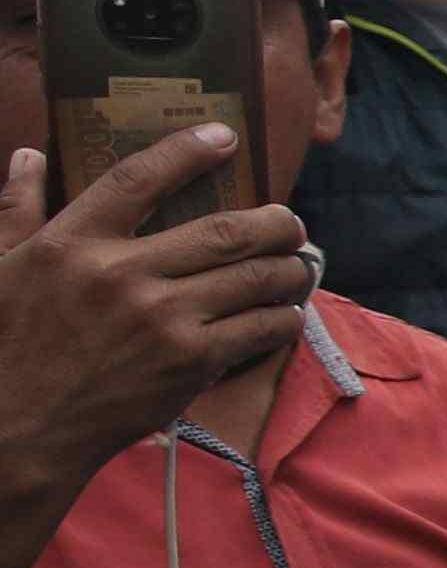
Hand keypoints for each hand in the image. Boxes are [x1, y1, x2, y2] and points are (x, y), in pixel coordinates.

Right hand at [0, 130, 315, 483]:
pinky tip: (282, 314)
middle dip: (275, 223)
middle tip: (290, 223)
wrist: (17, 430)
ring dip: (290, 269)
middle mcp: (121, 275)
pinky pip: (259, 329)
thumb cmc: (5, 345)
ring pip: (255, 278)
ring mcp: (161, 320)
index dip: (188, 151)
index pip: (139, 178)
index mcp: (71, 244)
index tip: (224, 137)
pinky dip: (281, 318)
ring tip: (296, 267)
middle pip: (226, 230)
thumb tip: (32, 155)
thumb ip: (17, 209)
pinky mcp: (188, 363)